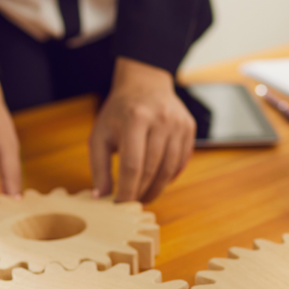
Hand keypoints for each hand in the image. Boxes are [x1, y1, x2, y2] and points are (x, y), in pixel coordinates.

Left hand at [89, 57, 194, 202]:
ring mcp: (178, 124)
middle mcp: (160, 120)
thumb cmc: (119, 113)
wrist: (145, 84)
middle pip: (152, 169)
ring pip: (169, 169)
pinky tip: (158, 181)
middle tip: (132, 204)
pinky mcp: (189, 127)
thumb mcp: (100, 135)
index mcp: (134, 119)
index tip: (120, 204)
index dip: (127, 190)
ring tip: (144, 196)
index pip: (132, 165)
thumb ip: (99, 167)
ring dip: (156, 189)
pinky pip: (181, 161)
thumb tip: (102, 197)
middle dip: (141, 192)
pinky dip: (169, 176)